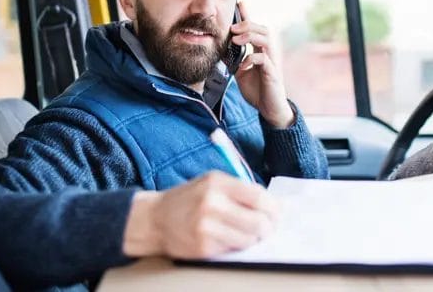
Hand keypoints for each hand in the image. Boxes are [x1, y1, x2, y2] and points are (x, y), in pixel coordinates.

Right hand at [123, 171, 278, 258]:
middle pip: (259, 222)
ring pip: (249, 240)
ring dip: (252, 239)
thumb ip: (240, 190)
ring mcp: (206, 227)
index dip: (274, 209)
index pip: (259, 197)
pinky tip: (225, 238)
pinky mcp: (203, 247)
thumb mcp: (212, 182)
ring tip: (243, 233)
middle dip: (268, 228)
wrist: (155, 219)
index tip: (277, 214)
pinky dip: (235, 246)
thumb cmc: (190, 199)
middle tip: (266, 228)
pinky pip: (233, 250)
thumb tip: (275, 205)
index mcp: (217, 183)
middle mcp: (211, 203)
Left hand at [231, 1, 294, 127]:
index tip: (240, 2)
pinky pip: (264, 59)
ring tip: (237, 40)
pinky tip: (243, 65)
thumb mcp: (240, 71)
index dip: (248, 15)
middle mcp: (268, 52)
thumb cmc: (257, 88)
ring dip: (250, 36)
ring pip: (266, 39)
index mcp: (260, 50)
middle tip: (233, 28)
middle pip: (262, 29)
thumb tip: (220, 48)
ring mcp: (272, 61)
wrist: (269, 108)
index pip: (255, 28)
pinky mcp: (272, 73)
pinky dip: (252, 59)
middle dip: (248, 24)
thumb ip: (234, 59)